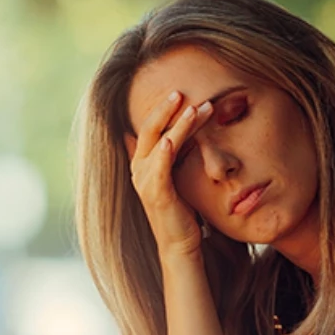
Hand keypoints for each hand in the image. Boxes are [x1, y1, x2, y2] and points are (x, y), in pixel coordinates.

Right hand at [125, 91, 212, 257]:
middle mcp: (140, 169)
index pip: (153, 128)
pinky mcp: (157, 194)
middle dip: (166, 109)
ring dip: (177, 124)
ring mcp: (146, 181)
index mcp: (144, 163)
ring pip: (158, 143)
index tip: (186, 96)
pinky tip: (172, 139)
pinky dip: (164, 152)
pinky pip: (159, 168)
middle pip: (149, 129)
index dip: (167, 111)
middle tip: (182, 91)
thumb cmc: (181, 211)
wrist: (180, 243)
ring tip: (194, 108)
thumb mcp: (177, 178)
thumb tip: (173, 136)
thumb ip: (172, 156)